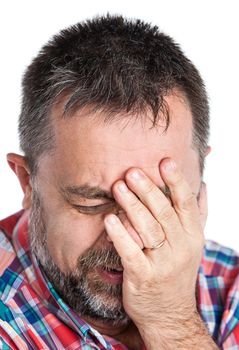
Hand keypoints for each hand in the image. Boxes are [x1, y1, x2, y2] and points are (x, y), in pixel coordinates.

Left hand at [104, 158, 206, 330]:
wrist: (170, 313)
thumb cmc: (178, 270)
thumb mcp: (194, 243)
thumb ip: (198, 214)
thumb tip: (204, 186)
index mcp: (193, 235)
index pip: (186, 204)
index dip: (176, 181)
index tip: (166, 161)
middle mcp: (181, 247)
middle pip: (164, 213)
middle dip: (148, 190)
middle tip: (132, 171)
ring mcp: (163, 263)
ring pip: (148, 229)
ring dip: (132, 207)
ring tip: (119, 187)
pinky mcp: (143, 276)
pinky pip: (131, 253)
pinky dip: (120, 235)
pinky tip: (109, 219)